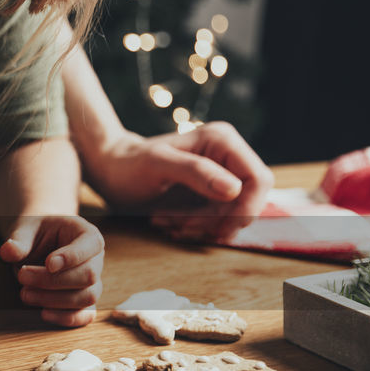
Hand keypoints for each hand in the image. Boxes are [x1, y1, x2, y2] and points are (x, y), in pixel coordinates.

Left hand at [0, 215, 104, 326]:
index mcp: (86, 234)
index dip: (71, 257)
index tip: (48, 264)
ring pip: (87, 297)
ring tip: (25, 294)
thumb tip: (9, 251)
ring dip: (54, 300)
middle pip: (88, 275)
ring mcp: (92, 282)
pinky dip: (66, 318)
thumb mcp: (25, 229)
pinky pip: (84, 315)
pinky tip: (43, 313)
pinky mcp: (83, 301)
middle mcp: (95, 259)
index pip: (91, 245)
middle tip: (23, 277)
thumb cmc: (35, 234)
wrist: (37, 245)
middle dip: (53, 281)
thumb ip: (19, 239)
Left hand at [88, 122, 272, 240]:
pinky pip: (218, 221)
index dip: (247, 208)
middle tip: (181, 227)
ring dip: (204, 228)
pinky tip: (171, 225)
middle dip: (221, 221)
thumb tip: (235, 189)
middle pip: (249, 202)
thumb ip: (196, 172)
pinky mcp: (211, 195)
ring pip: (234, 216)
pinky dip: (197, 229)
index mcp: (222, 141)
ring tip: (169, 224)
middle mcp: (228, 157)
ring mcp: (221, 177)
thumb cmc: (129, 164)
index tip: (219, 229)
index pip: (258, 179)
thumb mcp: (158, 165)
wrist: (111, 170)